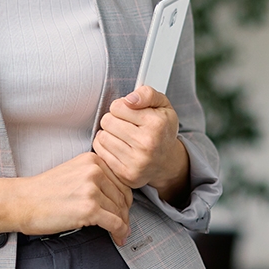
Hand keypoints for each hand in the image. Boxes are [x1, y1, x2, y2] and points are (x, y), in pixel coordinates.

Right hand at [0, 152, 131, 246]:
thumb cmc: (44, 190)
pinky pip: (115, 223)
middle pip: (123, 195)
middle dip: (124, 212)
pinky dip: (119, 232)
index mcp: (92, 159)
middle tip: (122, 224)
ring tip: (119, 233)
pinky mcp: (89, 208)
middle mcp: (94, 170)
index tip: (123, 208)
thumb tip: (118, 195)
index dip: (124, 197)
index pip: (121, 179)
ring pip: (120, 210)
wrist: (23, 201)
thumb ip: (95, 177)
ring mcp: (92, 189)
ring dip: (122, 224)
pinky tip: (117, 237)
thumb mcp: (74, 172)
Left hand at [92, 85, 189, 202]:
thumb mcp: (162, 104)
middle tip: (124, 124)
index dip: (121, 106)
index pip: (117, 106)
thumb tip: (129, 100)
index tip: (129, 112)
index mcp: (156, 124)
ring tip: (121, 135)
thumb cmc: (162, 129)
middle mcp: (148, 144)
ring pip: (102, 136)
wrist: (167, 160)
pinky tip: (116, 145)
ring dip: (108, 133)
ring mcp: (137, 162)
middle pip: (107, 121)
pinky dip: (105, 146)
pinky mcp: (127, 174)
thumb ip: (147, 93)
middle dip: (113, 119)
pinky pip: (100, 152)